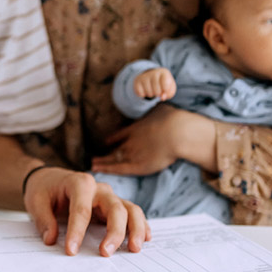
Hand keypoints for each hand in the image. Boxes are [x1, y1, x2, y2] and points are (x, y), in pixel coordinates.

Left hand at [22, 167, 148, 256]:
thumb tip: (51, 240)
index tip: (71, 251)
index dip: (76, 232)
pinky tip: (145, 239)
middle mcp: (99, 188)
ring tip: (134, 249)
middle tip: (105, 254)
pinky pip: (132, 214)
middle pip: (115, 208)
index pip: (81, 210)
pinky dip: (141, 225)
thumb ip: (43, 220)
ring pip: (130, 210)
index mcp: (79, 183)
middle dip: (113, 232)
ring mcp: (110, 197)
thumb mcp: (36, 201)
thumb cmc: (44, 189)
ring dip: (135, 229)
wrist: (50, 179)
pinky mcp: (114, 206)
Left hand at [93, 105, 218, 173]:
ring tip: (94, 165)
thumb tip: (157, 102)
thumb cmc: (172, 120)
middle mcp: (131, 141)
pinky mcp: (138, 166)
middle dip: (105, 154)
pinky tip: (98, 169)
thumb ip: (155, 110)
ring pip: (114, 159)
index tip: (107, 141)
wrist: (177, 133)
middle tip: (94, 158)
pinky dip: (108, 169)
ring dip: (103, 163)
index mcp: (136, 128)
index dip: (113, 139)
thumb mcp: (161, 109)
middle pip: (115, 150)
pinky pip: (119, 168)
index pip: (121, 135)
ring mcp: (133, 153)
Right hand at [134, 68, 176, 100]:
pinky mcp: (137, 81)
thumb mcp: (170, 88)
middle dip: (158, 94)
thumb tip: (162, 97)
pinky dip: (143, 95)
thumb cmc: (163, 83)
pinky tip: (145, 89)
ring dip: (151, 95)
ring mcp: (144, 76)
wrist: (151, 76)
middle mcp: (154, 72)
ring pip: (149, 93)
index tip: (165, 89)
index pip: (166, 85)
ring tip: (152, 89)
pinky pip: (141, 94)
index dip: (166, 91)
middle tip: (158, 89)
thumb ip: (169, 93)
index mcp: (164, 72)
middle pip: (157, 91)